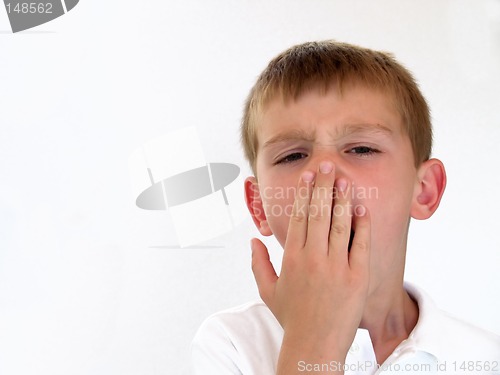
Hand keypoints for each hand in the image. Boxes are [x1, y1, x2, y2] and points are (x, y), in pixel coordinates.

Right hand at [251, 161, 370, 372]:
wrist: (315, 345)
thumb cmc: (292, 318)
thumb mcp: (268, 290)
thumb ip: (257, 263)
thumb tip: (252, 241)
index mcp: (292, 258)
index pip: (298, 216)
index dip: (304, 192)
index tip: (309, 175)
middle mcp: (313, 258)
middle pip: (318, 213)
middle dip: (323, 185)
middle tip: (328, 164)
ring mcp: (336, 266)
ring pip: (339, 223)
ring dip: (342, 198)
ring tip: (345, 179)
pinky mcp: (357, 277)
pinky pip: (361, 244)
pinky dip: (362, 224)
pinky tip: (361, 208)